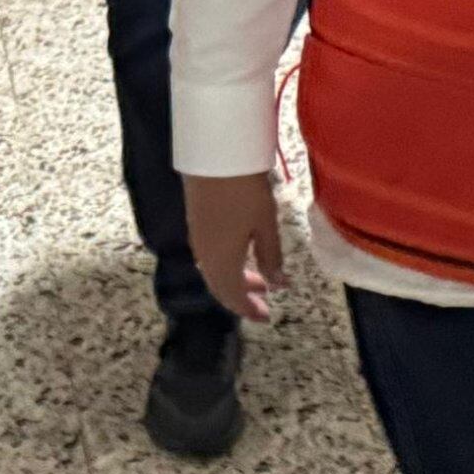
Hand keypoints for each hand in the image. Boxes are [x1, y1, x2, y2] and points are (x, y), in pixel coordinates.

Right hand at [187, 170, 286, 319]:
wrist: (215, 155)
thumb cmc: (245, 191)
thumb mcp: (265, 225)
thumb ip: (270, 257)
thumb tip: (277, 285)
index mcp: (221, 261)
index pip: (232, 296)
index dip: (248, 309)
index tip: (265, 317)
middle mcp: (205, 255)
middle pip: (220, 286)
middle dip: (241, 298)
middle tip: (263, 304)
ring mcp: (197, 237)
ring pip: (214, 271)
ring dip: (235, 281)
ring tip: (259, 280)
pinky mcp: (196, 221)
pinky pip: (210, 257)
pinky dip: (226, 265)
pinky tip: (241, 255)